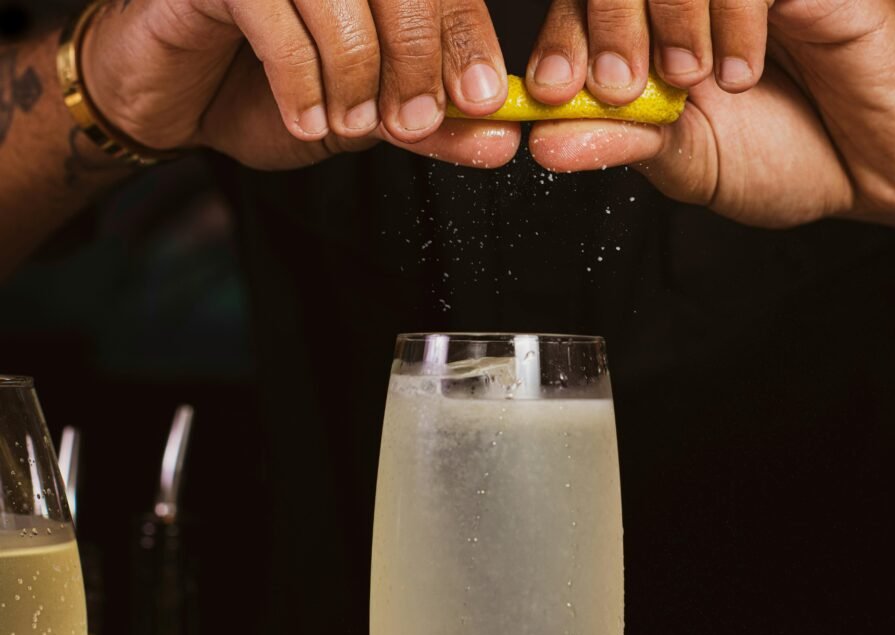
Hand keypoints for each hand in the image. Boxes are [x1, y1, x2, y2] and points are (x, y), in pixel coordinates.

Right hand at [79, 0, 519, 169]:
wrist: (175, 101)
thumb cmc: (268, 95)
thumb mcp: (364, 119)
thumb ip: (431, 126)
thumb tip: (500, 139)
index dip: (469, 38)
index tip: (483, 100)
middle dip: (416, 60)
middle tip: (413, 121)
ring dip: (354, 74)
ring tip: (344, 125)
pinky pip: (274, 16)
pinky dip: (299, 78)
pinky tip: (304, 117)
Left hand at [528, 0, 894, 228]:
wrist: (874, 167)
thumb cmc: (780, 158)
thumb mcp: (685, 162)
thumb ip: (621, 144)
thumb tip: (543, 144)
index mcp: (650, 29)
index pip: (582, 5)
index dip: (559, 39)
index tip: (549, 92)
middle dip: (602, 22)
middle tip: (617, 85)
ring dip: (670, 16)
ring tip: (691, 81)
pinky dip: (735, 14)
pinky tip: (743, 70)